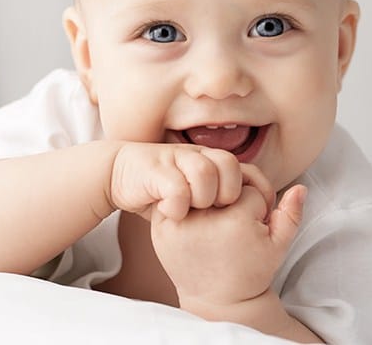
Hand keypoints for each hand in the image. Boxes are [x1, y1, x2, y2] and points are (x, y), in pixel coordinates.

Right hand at [109, 142, 273, 220]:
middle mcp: (195, 156)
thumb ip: (214, 197)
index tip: (248, 216)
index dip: (251, 192)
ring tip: (193, 212)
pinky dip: (177, 205)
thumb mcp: (191, 191)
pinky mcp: (154, 171)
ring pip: (204, 172)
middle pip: (229, 165)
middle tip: (215, 212)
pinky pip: (175, 187)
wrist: (119, 171)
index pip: (245, 169)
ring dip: (202, 198)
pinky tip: (171, 213)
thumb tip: (247, 215)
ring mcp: (174, 160)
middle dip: (228, 193)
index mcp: (208, 160)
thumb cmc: (159, 187)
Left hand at [150, 176, 306, 306]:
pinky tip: (196, 220)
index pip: (249, 188)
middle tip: (233, 223)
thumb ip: (291, 215)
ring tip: (215, 222)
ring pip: (201, 185)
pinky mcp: (161, 227)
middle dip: (232, 196)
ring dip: (208, 195)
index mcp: (236, 221)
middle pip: (223, 181)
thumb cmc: (250, 270)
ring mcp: (179, 223)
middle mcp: (204, 219)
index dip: (256, 205)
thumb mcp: (277, 247)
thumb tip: (300, 188)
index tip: (253, 227)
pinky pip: (178, 196)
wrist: (216, 299)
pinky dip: (187, 203)